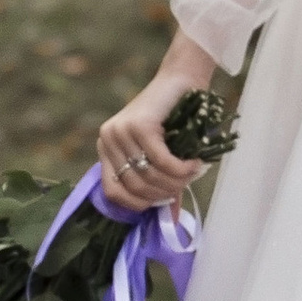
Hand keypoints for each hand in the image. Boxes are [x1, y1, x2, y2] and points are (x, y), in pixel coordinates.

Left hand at [95, 36, 217, 209]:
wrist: (183, 78)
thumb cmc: (174, 117)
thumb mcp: (160, 153)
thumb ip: (160, 183)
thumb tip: (170, 222)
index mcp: (106, 148)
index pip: (112, 192)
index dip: (138, 204)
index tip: (162, 200)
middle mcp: (108, 139)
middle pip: (134, 187)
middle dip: (165, 192)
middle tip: (186, 184)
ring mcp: (120, 131)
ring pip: (148, 176)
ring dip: (176, 181)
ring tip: (193, 173)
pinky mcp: (139, 125)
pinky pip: (161, 161)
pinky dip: (181, 169)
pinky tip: (195, 164)